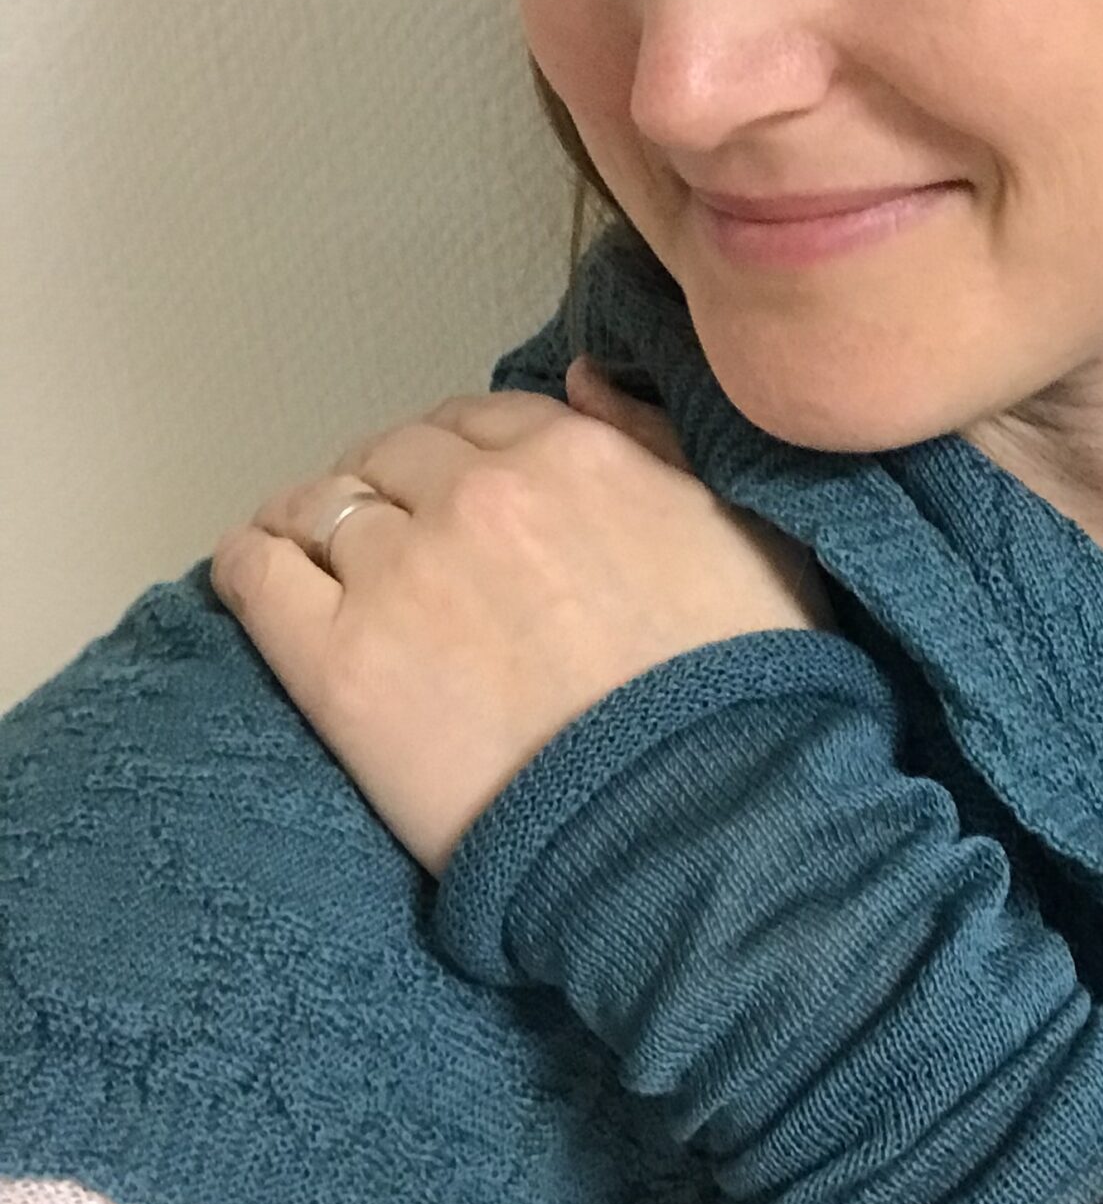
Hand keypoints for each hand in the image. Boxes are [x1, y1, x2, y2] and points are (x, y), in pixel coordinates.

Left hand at [207, 358, 833, 875]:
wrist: (695, 824)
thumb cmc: (744, 691)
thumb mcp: (751, 534)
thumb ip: (659, 442)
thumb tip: (579, 380)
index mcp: (576, 454)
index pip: (481, 418)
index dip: (466, 456)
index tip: (463, 494)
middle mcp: (478, 492)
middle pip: (396, 454)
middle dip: (395, 485)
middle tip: (399, 540)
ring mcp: (401, 572)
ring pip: (324, 505)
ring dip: (324, 523)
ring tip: (323, 562)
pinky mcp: (337, 662)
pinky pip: (256, 572)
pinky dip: (250, 560)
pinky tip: (259, 572)